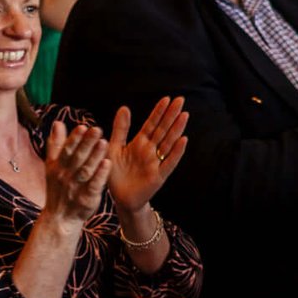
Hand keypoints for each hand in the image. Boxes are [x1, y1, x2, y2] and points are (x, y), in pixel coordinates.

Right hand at [41, 118, 110, 230]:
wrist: (60, 218)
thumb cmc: (59, 187)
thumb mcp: (52, 166)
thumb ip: (56, 145)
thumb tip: (57, 123)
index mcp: (57, 166)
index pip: (66, 150)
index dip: (74, 138)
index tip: (83, 126)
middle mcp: (65, 176)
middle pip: (77, 157)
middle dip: (86, 143)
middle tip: (97, 129)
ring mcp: (76, 187)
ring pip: (86, 170)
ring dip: (95, 156)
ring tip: (104, 142)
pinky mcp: (86, 198)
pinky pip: (94, 185)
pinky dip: (100, 174)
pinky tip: (108, 163)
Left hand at [105, 96, 188, 216]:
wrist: (120, 198)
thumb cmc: (116, 174)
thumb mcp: (113, 148)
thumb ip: (120, 129)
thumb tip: (124, 107)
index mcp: (139, 143)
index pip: (151, 124)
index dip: (158, 112)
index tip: (166, 98)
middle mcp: (150, 150)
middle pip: (163, 129)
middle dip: (171, 115)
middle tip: (180, 100)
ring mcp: (156, 162)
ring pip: (168, 142)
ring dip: (177, 129)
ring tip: (184, 115)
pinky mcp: (159, 175)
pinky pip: (169, 162)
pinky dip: (176, 152)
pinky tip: (183, 140)